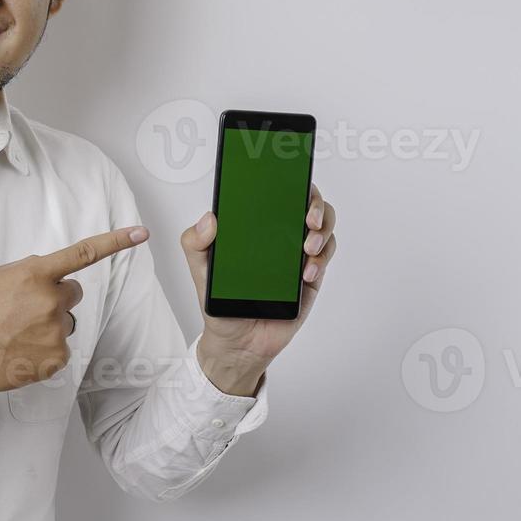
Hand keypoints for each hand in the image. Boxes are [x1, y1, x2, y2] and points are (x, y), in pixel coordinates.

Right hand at [0, 225, 149, 420]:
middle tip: (26, 310)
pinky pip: (59, 348)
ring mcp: (56, 331)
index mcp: (35, 274)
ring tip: (16, 334)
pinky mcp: (57, 358)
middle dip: (56, 298)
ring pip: (64, 322)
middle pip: (72, 293)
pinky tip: (20, 351)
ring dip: (48, 325)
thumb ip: (30, 272)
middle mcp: (51, 300)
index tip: (141, 233)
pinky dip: (43, 350)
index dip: (115, 242)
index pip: (82, 254)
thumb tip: (51, 276)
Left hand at [180, 183, 336, 395]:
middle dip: (315, 204)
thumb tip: (209, 217)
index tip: (292, 177)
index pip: (276, 193)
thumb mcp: (200, 270)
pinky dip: (321, 260)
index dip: (289, 179)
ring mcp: (297, 255)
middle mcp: (279, 236)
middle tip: (308, 218)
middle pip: (309, 205)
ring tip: (307, 248)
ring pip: (324, 229)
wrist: (237, 343)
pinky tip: (306, 272)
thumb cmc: (220, 302)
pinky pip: (324, 259)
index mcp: (255, 227)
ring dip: (323, 232)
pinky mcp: (309, 278)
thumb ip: (195, 243)